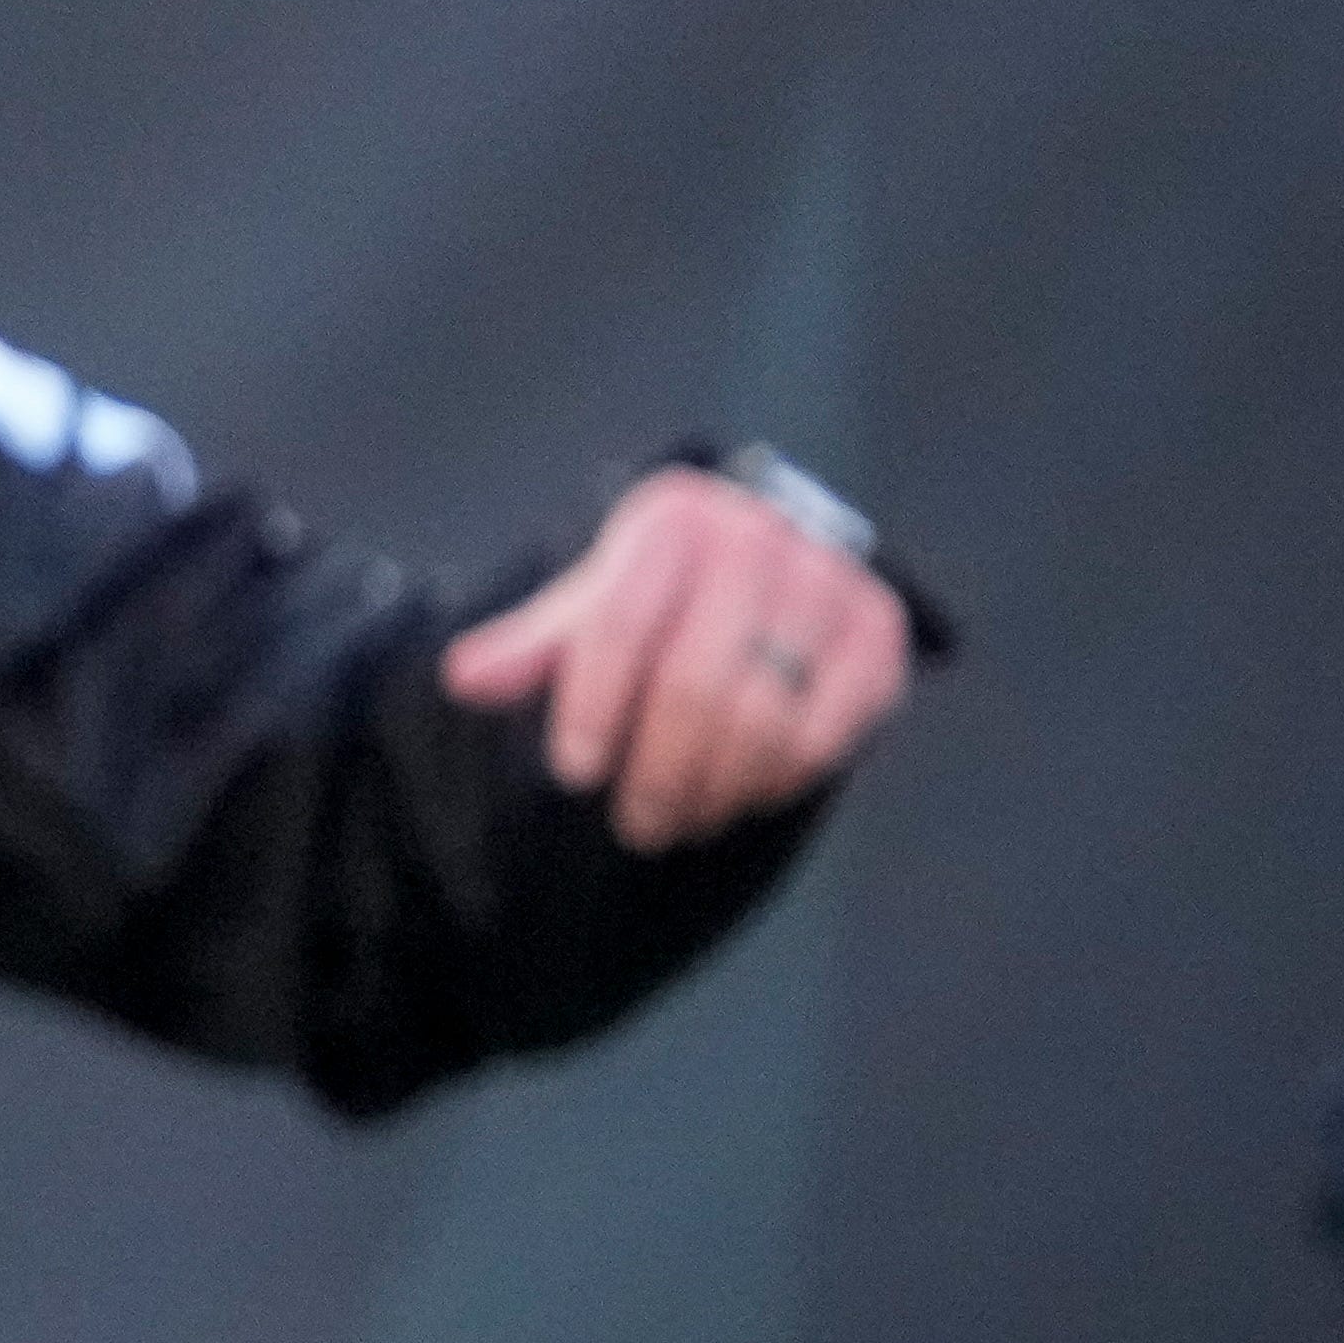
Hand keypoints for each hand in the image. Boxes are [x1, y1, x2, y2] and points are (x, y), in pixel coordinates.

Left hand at [438, 462, 912, 852]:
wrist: (768, 565)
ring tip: (681, 819)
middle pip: (695, 686)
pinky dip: (779, 779)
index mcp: (673, 519)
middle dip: (658, 772)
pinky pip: (826, 731)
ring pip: (764, 718)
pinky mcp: (880, 631)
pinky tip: (745, 796)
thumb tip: (462, 679)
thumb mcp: (589, 606)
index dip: (591, 709)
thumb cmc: (659, 594)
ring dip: (716, 788)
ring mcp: (828, 582)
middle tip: (636, 823)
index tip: (573, 774)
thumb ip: (531, 645)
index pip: (620, 627)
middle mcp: (758, 536)